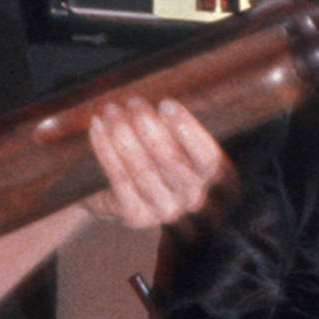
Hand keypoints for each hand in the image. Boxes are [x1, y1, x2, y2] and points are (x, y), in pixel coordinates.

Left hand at [82, 97, 231, 227]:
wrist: (135, 199)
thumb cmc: (166, 161)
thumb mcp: (183, 145)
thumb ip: (179, 130)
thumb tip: (164, 110)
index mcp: (220, 183)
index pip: (208, 157)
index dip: (187, 129)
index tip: (166, 104)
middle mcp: (197, 202)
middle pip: (171, 161)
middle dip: (148, 126)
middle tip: (133, 101)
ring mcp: (166, 212)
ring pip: (142, 168)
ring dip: (123, 133)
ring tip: (112, 109)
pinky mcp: (137, 216)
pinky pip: (119, 178)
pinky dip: (105, 148)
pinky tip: (98, 126)